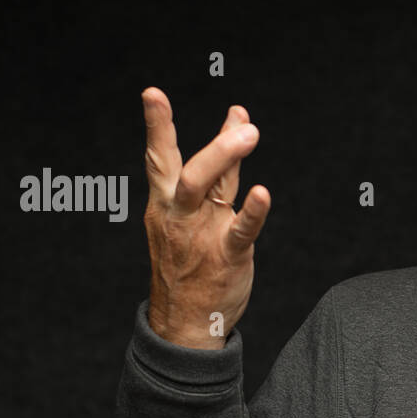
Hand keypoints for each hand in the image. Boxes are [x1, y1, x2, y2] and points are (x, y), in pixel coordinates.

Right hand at [141, 87, 270, 348]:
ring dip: (228, 158)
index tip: (153, 93)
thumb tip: (235, 125)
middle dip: (211, 142)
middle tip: (241, 118)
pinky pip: (241, 230)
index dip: (158, 125)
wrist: (185, 323)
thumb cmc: (190, 264)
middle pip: (187, 171)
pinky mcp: (227, 255)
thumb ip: (217, 174)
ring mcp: (202, 234)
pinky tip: (263, 194)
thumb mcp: (192, 216)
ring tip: (249, 131)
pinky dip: (253, 212)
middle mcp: (181, 214)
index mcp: (167, 203)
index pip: (160, 158)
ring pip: (210, 190)